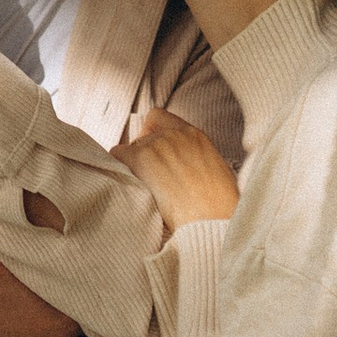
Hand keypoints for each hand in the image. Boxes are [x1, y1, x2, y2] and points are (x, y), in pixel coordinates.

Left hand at [123, 108, 239, 229]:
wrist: (211, 219)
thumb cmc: (218, 205)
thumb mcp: (215, 171)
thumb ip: (195, 158)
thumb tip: (182, 166)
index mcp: (194, 135)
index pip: (159, 118)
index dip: (151, 133)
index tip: (152, 151)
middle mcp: (174, 134)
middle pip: (143, 134)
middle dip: (143, 154)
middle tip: (149, 178)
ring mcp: (157, 144)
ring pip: (131, 147)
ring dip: (134, 165)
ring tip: (144, 188)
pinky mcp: (142, 158)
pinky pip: (118, 155)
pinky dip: (120, 168)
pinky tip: (130, 185)